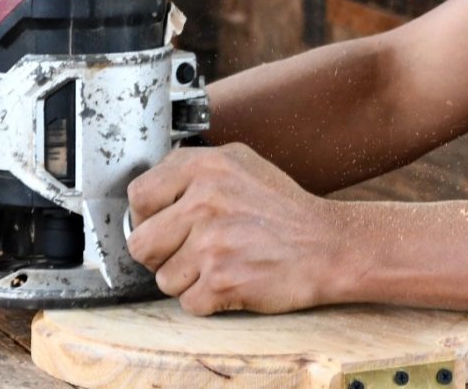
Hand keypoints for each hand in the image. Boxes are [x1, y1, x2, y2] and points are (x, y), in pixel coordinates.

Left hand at [126, 143, 345, 315]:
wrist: (329, 245)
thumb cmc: (284, 209)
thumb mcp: (240, 164)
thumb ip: (192, 171)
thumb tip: (146, 195)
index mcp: (204, 166)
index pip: (139, 196)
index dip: (147, 217)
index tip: (165, 225)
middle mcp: (204, 201)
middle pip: (141, 244)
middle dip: (161, 255)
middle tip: (190, 252)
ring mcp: (212, 243)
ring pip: (163, 278)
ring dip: (187, 280)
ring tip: (221, 264)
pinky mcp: (222, 282)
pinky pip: (188, 302)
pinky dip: (207, 300)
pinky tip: (232, 280)